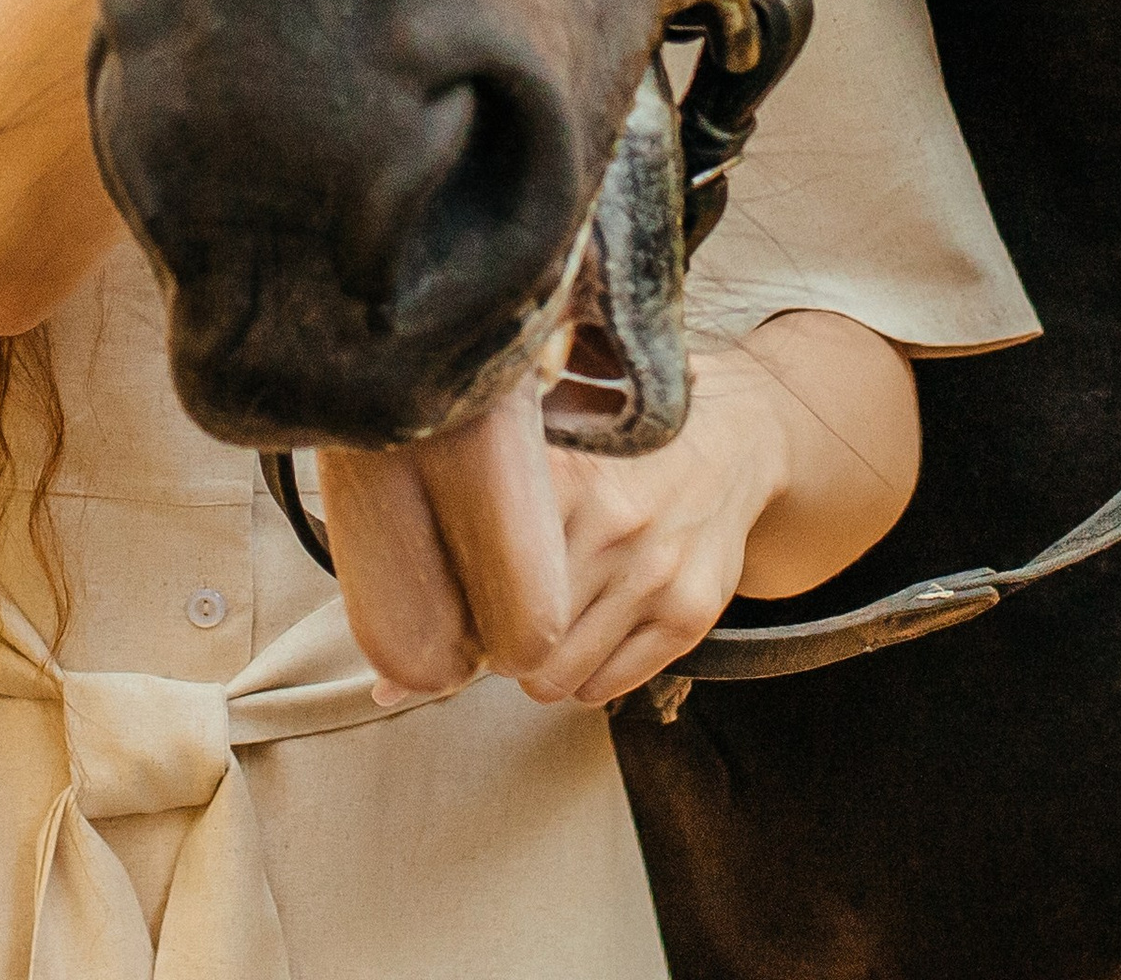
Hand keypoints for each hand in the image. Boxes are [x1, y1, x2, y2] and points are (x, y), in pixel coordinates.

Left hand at [321, 312, 919, 713]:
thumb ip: (473, 497)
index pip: (481, 588)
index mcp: (566, 473)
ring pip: (556, 680)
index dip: (457, 605)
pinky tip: (589, 627)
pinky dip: (585, 675)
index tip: (448, 598)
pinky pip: (606, 689)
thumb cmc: (615, 434)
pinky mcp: (691, 613)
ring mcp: (656, 573)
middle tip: (498, 612)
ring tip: (543, 620)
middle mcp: (613, 524)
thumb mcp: (548, 435)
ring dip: (538, 665)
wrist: (737, 431)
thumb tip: (383, 617)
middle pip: (514, 648)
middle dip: (496, 643)